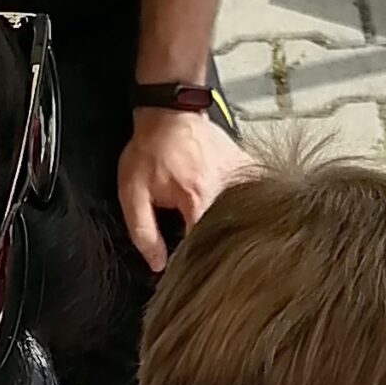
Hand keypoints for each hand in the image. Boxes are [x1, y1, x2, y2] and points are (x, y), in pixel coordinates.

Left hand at [117, 107, 250, 271]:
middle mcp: (227, 189)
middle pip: (231, 233)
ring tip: (228, 239)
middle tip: (212, 260)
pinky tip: (241, 215)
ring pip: (246, 215)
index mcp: (199, 200)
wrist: (168, 111)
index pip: (206, 246)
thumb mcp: (133, 194)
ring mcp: (240, 175)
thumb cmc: (149, 151)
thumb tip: (159, 265)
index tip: (192, 273)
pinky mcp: (246, 165)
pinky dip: (248, 206)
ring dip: (236, 228)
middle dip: (221, 248)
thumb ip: (144, 233)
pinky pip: (252, 193)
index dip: (199, 263)